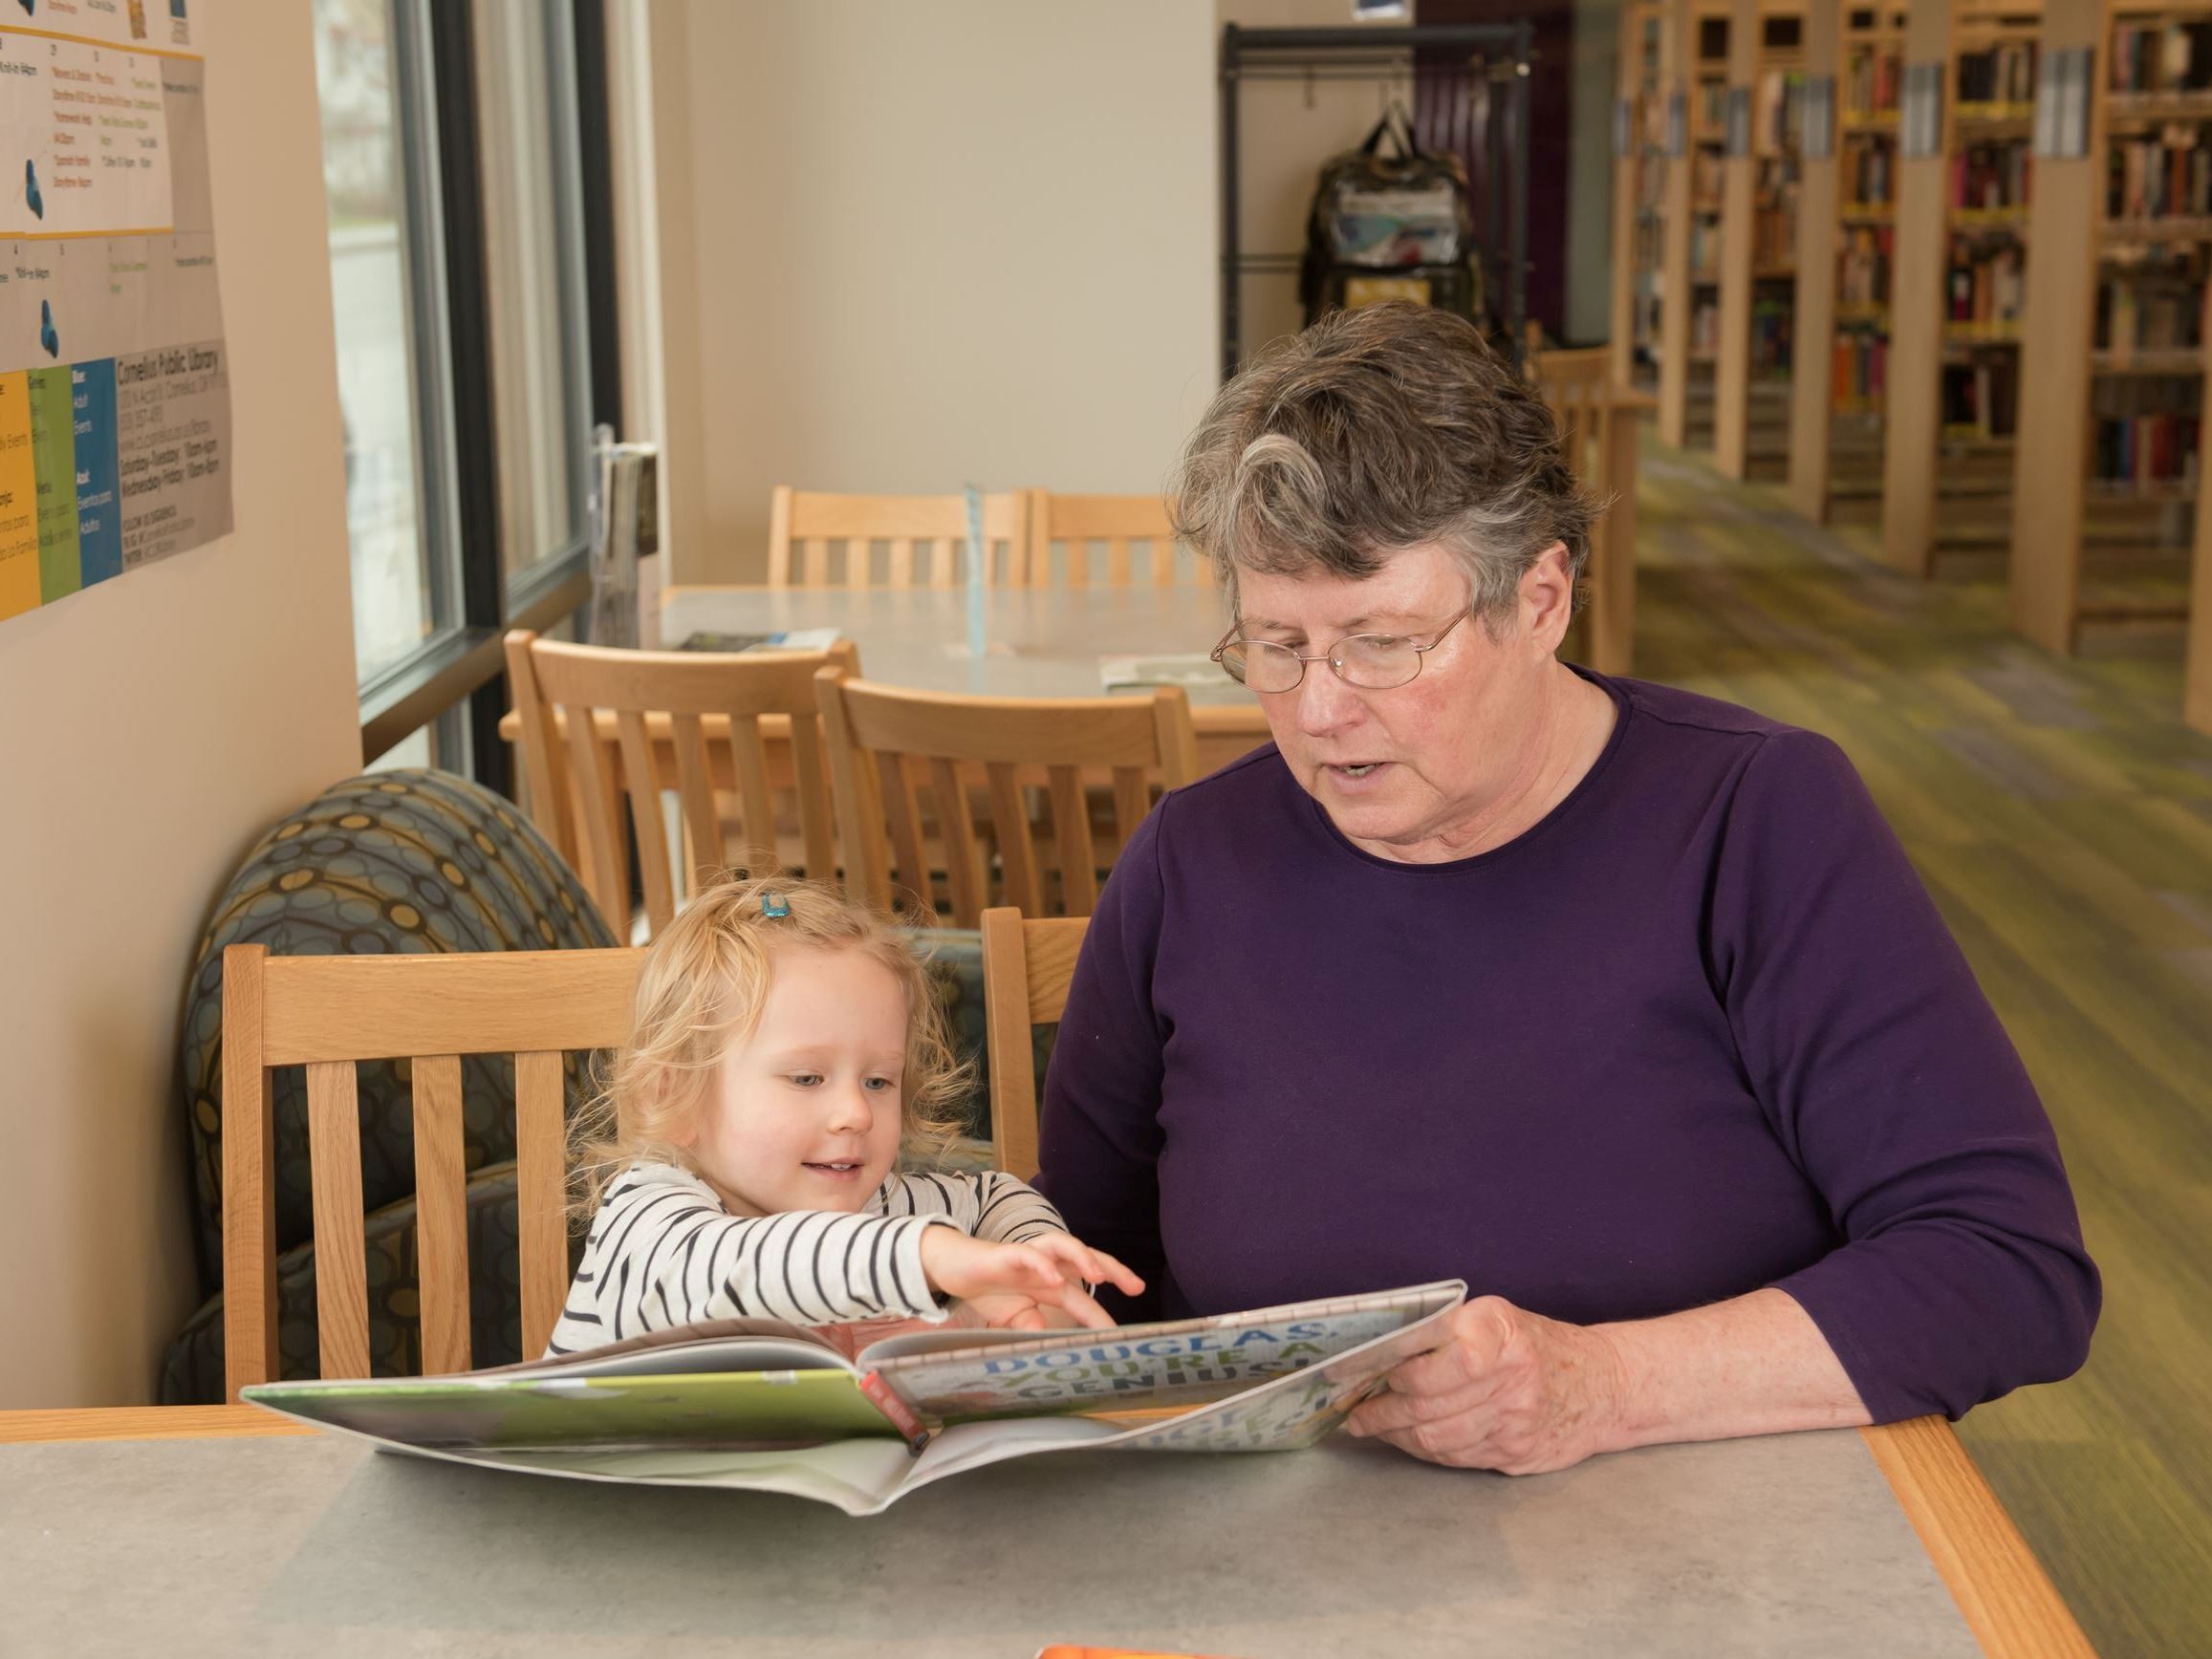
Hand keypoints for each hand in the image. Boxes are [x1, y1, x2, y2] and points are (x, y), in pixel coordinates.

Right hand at [918, 1229, 1143, 1330]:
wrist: (954, 1271)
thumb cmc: (989, 1290)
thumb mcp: (1014, 1318)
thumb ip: (1032, 1326)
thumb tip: (1046, 1341)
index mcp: (1052, 1284)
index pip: (1084, 1297)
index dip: (1102, 1315)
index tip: (1121, 1337)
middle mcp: (1047, 1265)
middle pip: (1087, 1259)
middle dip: (1113, 1269)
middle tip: (1136, 1286)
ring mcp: (1029, 1256)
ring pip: (1064, 1245)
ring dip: (1084, 1258)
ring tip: (1099, 1276)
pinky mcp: (1006, 1253)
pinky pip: (1028, 1253)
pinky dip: (1043, 1264)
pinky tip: (1055, 1279)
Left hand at [1345, 1295, 1628, 1474]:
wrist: (1604, 1386)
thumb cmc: (1537, 1345)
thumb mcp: (1496, 1319)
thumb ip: (1446, 1330)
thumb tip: (1383, 1348)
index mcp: (1502, 1337)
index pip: (1438, 1361)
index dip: (1395, 1370)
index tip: (1359, 1371)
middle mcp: (1512, 1380)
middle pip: (1429, 1405)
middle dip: (1380, 1410)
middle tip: (1351, 1409)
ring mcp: (1515, 1423)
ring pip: (1437, 1437)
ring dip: (1394, 1434)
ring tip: (1367, 1425)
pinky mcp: (1515, 1454)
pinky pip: (1455, 1457)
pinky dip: (1422, 1450)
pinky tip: (1404, 1438)